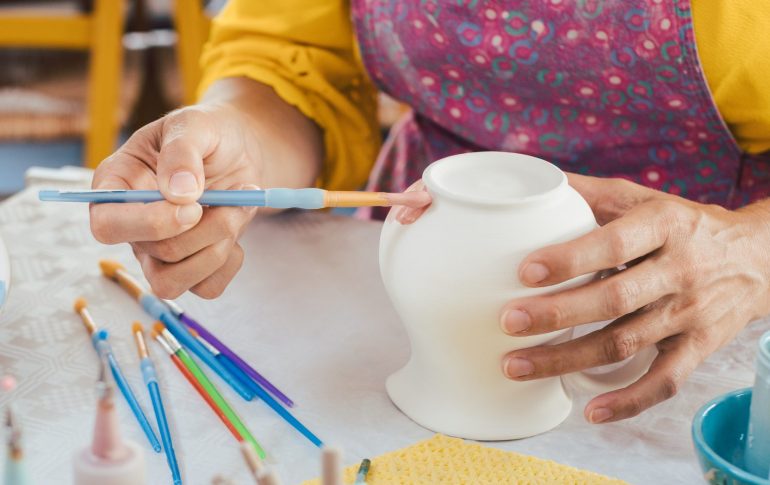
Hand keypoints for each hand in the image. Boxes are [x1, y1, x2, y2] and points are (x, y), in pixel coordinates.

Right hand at [89, 79, 321, 298]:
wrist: (240, 152)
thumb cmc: (207, 134)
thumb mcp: (194, 124)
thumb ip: (182, 151)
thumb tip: (179, 192)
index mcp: (116, 186)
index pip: (107, 225)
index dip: (150, 224)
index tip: (194, 206)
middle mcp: (132, 225)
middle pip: (156, 254)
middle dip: (206, 229)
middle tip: (237, 196)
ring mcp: (158, 252)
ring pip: (174, 282)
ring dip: (219, 248)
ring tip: (240, 208)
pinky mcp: (189, 268)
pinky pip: (206, 288)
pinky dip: (231, 262)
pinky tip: (236, 228)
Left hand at [500, 174, 769, 422]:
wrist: (758, 258)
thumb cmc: (684, 225)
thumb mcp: (644, 200)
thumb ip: (591, 193)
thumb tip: (533, 183)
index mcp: (664, 225)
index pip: (614, 243)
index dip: (570, 259)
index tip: (525, 272)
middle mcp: (680, 270)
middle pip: (614, 299)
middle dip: (557, 314)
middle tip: (509, 322)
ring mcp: (690, 314)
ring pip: (626, 343)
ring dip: (568, 358)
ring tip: (517, 365)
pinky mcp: (699, 348)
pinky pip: (665, 382)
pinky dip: (628, 401)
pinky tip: (590, 411)